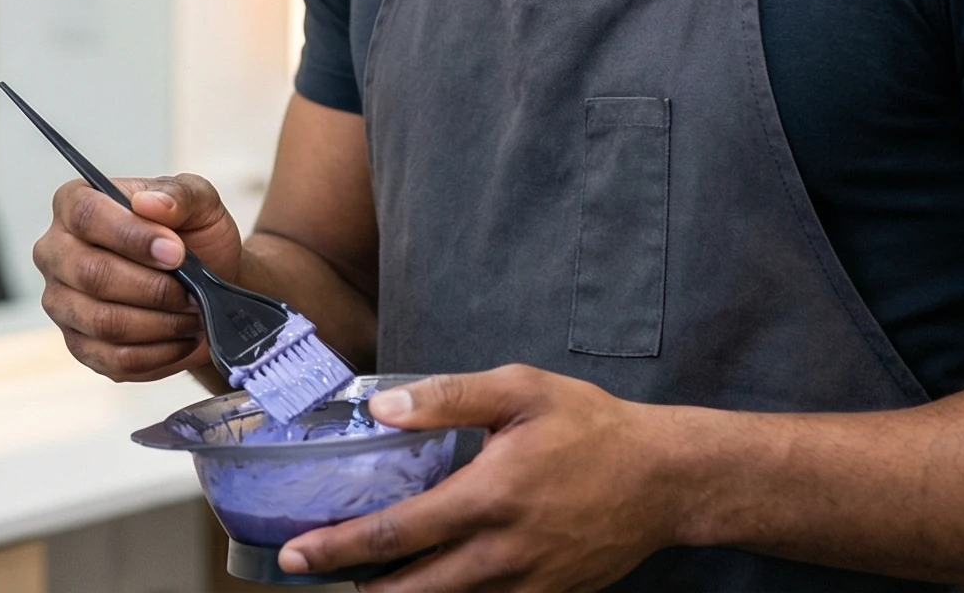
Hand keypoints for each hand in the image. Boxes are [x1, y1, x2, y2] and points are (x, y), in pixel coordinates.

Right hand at [32, 172, 244, 381]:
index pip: (86, 215)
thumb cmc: (193, 237)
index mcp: (73, 204)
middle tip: (191, 292)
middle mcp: (55, 252)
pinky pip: (114, 358)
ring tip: (192, 315)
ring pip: (104, 321)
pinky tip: (181, 338)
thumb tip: (150, 203)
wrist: (205, 285)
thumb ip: (180, 194)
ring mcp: (62, 302)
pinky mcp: (79, 345)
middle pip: (91, 274)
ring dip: (160, 323)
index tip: (176, 253)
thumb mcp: (199, 203)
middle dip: (153, 288)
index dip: (131, 236)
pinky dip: (158, 353)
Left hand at [278, 366, 680, 591]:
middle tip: (310, 574)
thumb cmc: (591, 426)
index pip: (398, 532)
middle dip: (356, 586)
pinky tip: (427, 586)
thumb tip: (379, 406)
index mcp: (489, 497)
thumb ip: (447, 397)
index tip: (296, 554)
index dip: (340, 547)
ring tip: (363, 582)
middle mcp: (503, 553)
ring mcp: (528, 584)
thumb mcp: (520, 391)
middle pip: (413, 589)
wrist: (667, 479)